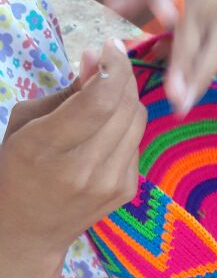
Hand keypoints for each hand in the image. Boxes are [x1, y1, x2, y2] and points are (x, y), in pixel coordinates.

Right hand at [0, 39, 146, 260]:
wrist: (27, 230)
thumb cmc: (18, 168)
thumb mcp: (26, 123)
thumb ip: (67, 92)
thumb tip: (97, 58)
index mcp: (48, 147)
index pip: (101, 99)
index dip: (114, 66)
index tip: (110, 47)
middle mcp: (84, 168)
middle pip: (126, 107)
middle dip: (123, 76)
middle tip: (110, 63)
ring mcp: (109, 184)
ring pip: (137, 122)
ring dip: (127, 98)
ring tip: (107, 93)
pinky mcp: (126, 192)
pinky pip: (136, 143)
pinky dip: (126, 127)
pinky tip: (106, 129)